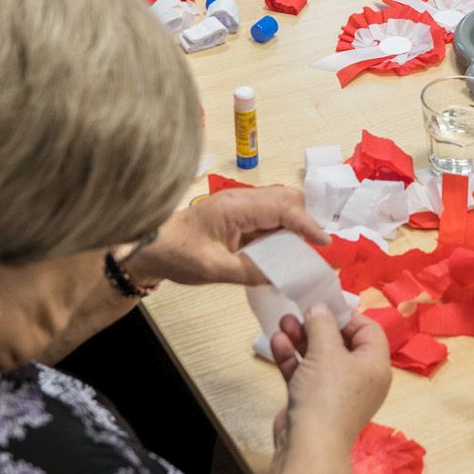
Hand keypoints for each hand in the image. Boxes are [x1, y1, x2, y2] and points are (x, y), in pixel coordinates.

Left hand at [142, 186, 328, 289]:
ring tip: (302, 250)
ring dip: (294, 224)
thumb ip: (251, 271)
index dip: (307, 225)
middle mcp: (241, 199)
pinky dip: (281, 229)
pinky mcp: (237, 214)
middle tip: (315, 246)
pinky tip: (282, 249)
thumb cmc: (176, 254)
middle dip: (305, 219)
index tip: (324, 243)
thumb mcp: (215, 269)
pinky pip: (268, 216)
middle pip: (287, 198)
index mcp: (236, 207)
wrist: (149, 247)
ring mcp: (239, 205)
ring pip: (280, 205)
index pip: (284, 207)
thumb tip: (283, 275)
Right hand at [268, 305, 390, 449]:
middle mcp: (359, 378)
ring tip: (283, 322)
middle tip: (299, 311)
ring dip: (301, 339)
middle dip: (317, 325)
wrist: (308, 445)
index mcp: (374, 365)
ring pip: (319, 357)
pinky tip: (277, 343)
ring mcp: (335, 391)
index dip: (348, 315)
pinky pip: (305, 373)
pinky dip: (293, 359)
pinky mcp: (313, 402)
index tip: (325, 303)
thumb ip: (322, 324)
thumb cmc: (327, 394)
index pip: (368, 330)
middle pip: (341, 342)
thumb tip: (319, 308)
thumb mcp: (326, 351)